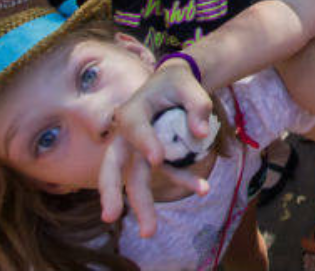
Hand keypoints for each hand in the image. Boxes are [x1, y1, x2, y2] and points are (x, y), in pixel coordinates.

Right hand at [98, 60, 214, 233]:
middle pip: (115, 165)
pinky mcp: (153, 157)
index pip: (133, 127)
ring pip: (133, 179)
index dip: (144, 142)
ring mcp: (138, 149)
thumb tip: (201, 135)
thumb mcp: (190, 85)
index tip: (158, 158)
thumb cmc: (178, 83)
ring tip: (149, 232)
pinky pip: (165, 173)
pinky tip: (202, 189)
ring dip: (142, 204)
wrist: (176, 84)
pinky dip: (183, 180)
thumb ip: (197, 105)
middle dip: (112, 192)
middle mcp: (128, 133)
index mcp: (133, 110)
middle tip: (112, 217)